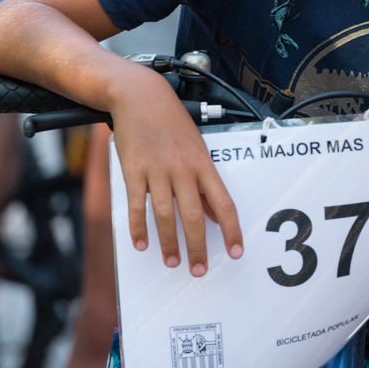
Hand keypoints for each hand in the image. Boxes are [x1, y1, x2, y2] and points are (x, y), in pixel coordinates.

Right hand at [109, 64, 242, 274]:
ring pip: (165, 216)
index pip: (224, 203)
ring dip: (169, 243)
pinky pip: (137, 205)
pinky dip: (138, 228)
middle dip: (198, 247)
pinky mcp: (133, 171)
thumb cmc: (172, 123)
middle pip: (194, 216)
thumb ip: (204, 182)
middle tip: (199, 271)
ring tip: (173, 263)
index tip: (236, 251)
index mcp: (204, 164)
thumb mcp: (196, 148)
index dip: (231, 230)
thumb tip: (214, 213)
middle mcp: (183, 170)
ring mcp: (157, 171)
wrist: (141, 96)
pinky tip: (141, 245)